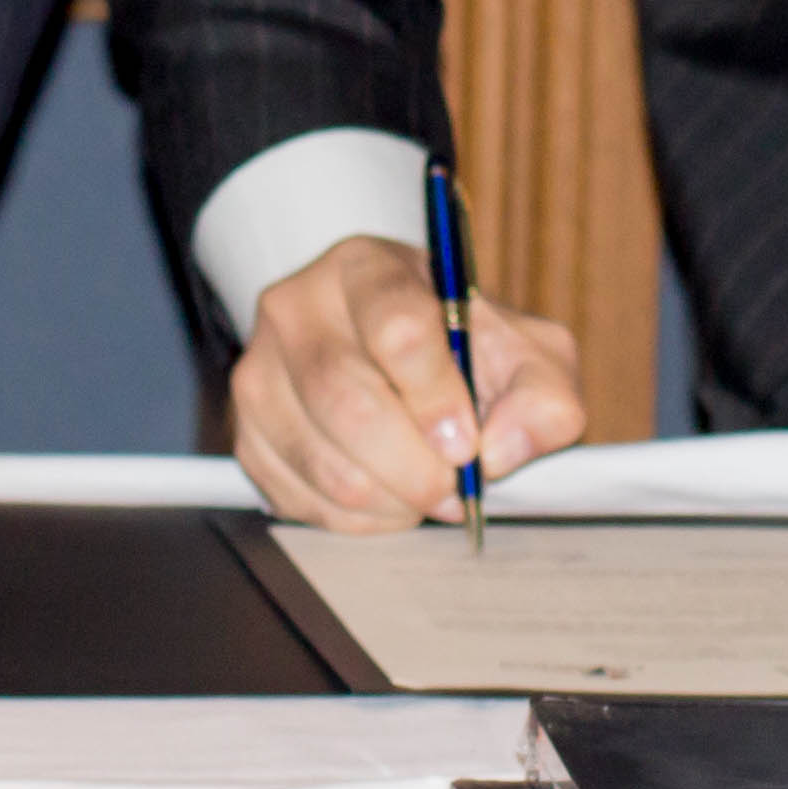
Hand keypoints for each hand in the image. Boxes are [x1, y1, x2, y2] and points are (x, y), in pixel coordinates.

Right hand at [231, 234, 586, 529]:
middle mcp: (297, 308)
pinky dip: (354, 519)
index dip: (437, 398)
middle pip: (349, 403)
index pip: (397, 329)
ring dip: (389, 500)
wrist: (392, 350)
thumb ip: (542, 395)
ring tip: (426, 492)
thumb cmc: (461, 347)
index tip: (469, 446)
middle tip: (452, 490)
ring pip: (322, 460)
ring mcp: (259, 371)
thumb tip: (503, 450)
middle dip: (414, 468)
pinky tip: (387, 499)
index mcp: (368, 268)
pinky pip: (297, 496)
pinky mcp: (246, 433)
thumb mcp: (526, 351)